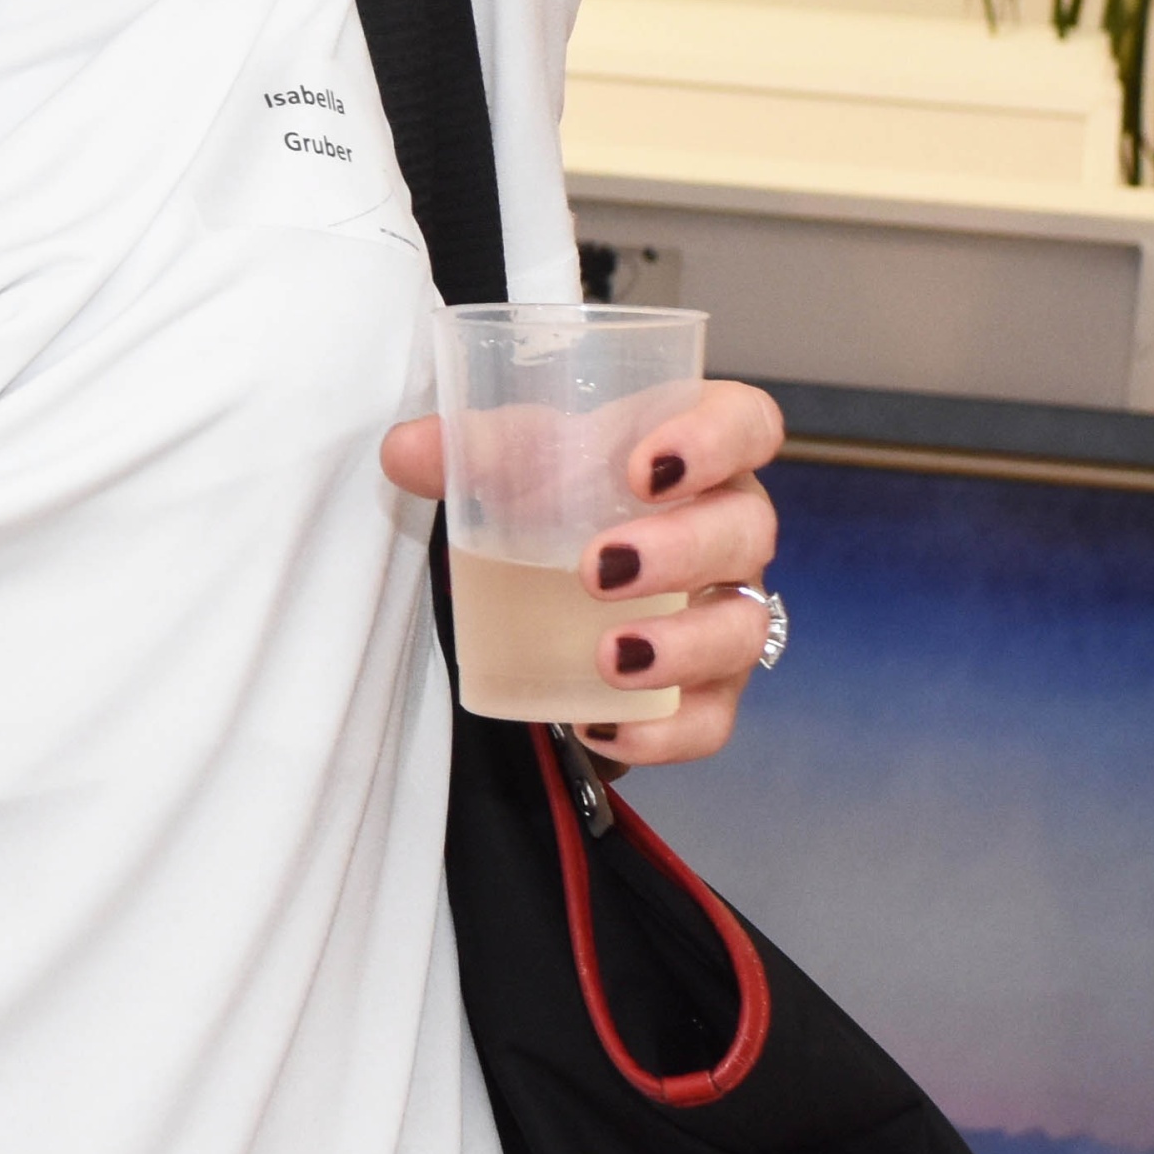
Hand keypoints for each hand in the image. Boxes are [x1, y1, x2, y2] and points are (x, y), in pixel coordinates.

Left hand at [382, 375, 784, 767]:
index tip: (645, 466)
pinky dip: (665, 731)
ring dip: (681, 647)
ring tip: (607, 658)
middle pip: (747, 531)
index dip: (715, 439)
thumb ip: (468, 448)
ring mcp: (730, 607)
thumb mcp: (518, 458)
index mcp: (699, 449)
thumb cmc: (559, 485)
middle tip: (597, 569)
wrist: (560, 563)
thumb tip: (405, 453)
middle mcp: (731, 525)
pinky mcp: (714, 685)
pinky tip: (603, 726)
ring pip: (742, 629)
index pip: (747, 422)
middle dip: (681, 551)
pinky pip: (713, 717)